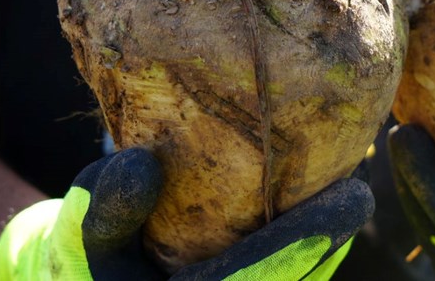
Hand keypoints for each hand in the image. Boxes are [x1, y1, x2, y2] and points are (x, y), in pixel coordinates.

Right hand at [0, 148, 373, 279]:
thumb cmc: (84, 262)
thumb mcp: (76, 234)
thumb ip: (104, 207)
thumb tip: (142, 164)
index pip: (258, 279)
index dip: (309, 240)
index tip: (351, 199)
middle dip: (328, 241)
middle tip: (359, 192)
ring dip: (326, 247)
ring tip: (350, 195)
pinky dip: (309, 251)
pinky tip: (325, 212)